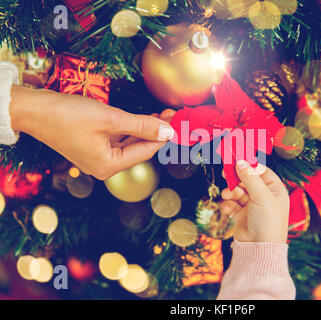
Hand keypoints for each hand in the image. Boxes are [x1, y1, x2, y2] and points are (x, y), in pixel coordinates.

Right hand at [10, 85, 175, 179]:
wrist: (33, 110)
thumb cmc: (69, 115)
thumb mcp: (110, 119)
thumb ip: (141, 126)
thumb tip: (168, 132)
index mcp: (108, 166)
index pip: (145, 151)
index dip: (163, 135)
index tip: (177, 120)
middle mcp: (104, 167)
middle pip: (139, 149)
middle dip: (155, 131)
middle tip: (171, 114)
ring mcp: (97, 158)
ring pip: (130, 144)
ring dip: (144, 129)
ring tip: (161, 114)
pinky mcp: (92, 147)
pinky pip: (118, 140)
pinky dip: (130, 129)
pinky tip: (142, 119)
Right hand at [220, 161, 289, 242]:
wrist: (259, 249)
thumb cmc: (268, 222)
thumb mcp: (261, 196)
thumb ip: (250, 177)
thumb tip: (240, 162)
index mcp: (275, 190)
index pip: (261, 171)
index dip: (249, 165)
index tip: (236, 160)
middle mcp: (264, 197)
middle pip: (247, 180)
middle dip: (236, 178)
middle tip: (225, 172)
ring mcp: (252, 206)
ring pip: (237, 191)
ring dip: (230, 192)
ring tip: (227, 195)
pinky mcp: (241, 215)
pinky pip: (232, 203)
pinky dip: (228, 205)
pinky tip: (228, 209)